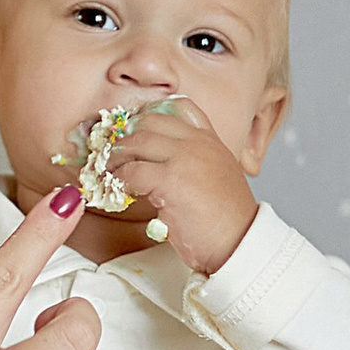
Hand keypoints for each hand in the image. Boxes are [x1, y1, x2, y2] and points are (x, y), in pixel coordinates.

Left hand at [109, 96, 258, 277]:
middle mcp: (198, 143)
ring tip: (110, 169)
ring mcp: (184, 158)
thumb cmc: (227, 220)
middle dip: (127, 135)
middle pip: (151, 122)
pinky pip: (132, 172)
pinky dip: (120, 179)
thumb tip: (158, 166)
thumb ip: (195, 163)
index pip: (182, 107)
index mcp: (211, 140)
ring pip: (137, 142)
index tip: (135, 128)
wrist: (240, 242)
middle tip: (113, 151)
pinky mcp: (170, 181)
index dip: (152, 114)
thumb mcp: (218, 177)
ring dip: (117, 156)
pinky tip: (119, 188)